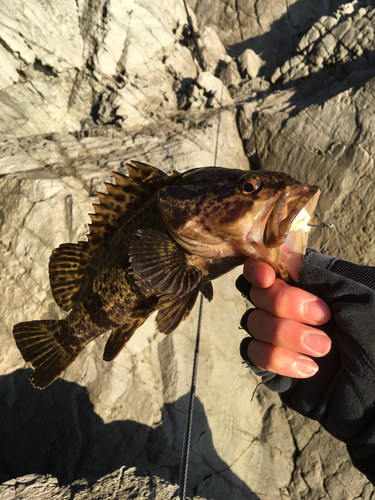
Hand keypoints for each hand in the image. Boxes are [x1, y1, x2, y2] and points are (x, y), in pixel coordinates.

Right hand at [240, 248, 330, 377]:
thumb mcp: (360, 299)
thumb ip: (323, 275)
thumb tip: (288, 258)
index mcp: (309, 289)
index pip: (269, 271)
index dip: (259, 270)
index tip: (267, 277)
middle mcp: (289, 311)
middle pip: (257, 294)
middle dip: (283, 303)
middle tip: (324, 317)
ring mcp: (280, 340)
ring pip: (253, 323)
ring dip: (286, 334)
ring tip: (324, 350)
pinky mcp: (275, 369)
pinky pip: (254, 355)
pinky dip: (277, 359)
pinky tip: (309, 369)